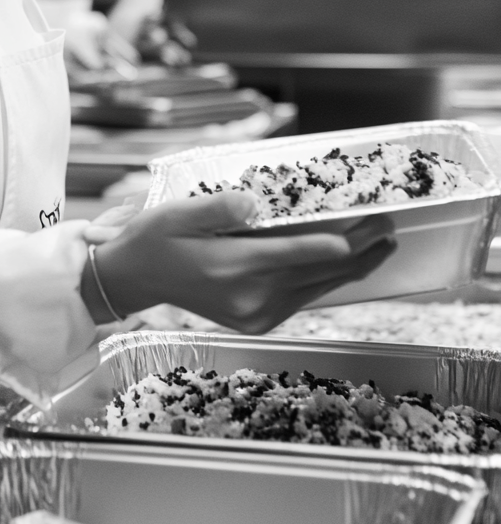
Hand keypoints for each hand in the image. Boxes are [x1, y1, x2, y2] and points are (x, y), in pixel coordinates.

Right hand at [82, 191, 395, 332]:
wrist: (137, 277)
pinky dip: (328, 278)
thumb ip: (219, 207)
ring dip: (351, 266)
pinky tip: (349, 262)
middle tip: (387, 226)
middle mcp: (249, 297)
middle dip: (357, 249)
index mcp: (231, 268)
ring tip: (381, 244)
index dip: (333, 243)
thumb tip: (255, 202)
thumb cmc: (156, 237)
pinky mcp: (258, 320)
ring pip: (316, 287)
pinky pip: (303, 297)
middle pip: (316, 272)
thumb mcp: (178, 212)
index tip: (365, 232)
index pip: (293, 255)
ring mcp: (256, 314)